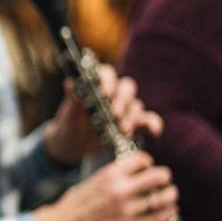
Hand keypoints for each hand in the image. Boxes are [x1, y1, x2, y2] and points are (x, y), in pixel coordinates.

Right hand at [33, 151, 177, 220]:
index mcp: (109, 175)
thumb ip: (112, 178)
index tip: (149, 167)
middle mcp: (120, 190)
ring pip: (162, 199)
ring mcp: (126, 211)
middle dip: (164, 177)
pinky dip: (167, 214)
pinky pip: (157, 219)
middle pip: (158, 177)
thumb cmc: (73, 206)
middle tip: (165, 181)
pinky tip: (169, 212)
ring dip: (170, 196)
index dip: (148, 163)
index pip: (142, 160)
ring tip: (170, 195)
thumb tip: (134, 176)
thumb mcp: (91, 182)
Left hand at [44, 65, 163, 164]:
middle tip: (115, 114)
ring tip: (123, 130)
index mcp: (96, 85)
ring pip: (136, 105)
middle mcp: (113, 94)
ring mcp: (124, 108)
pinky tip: (154, 131)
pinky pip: (147, 120)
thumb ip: (72, 100)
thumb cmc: (68, 125)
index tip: (104, 93)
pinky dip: (153, 123)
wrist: (72, 146)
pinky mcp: (132, 124)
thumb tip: (71, 83)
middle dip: (122, 100)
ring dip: (132, 117)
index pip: (107, 74)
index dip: (108, 81)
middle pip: (126, 87)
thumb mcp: (67, 116)